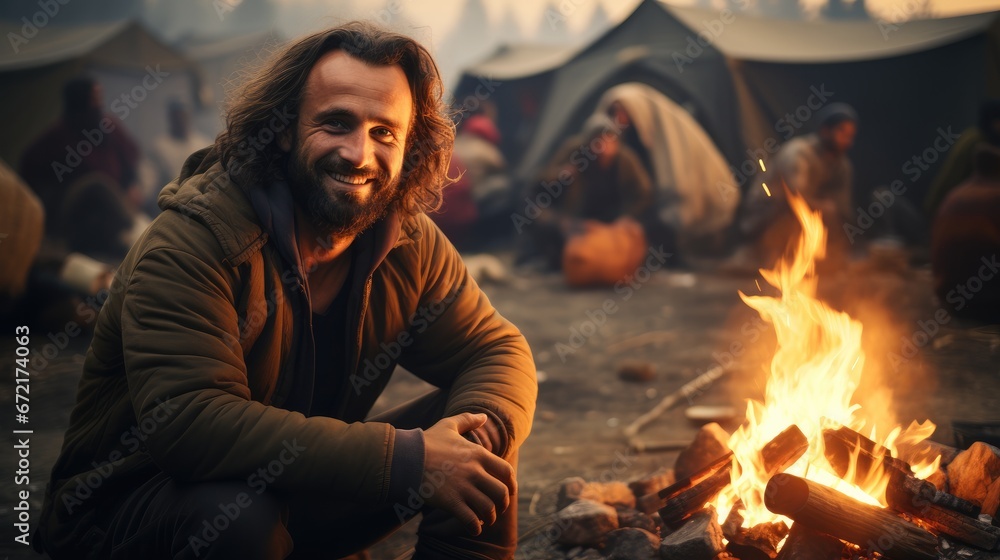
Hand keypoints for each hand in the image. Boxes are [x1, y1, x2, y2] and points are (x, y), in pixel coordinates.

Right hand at [421, 413, 515, 534]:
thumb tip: (484, 417)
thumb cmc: (426, 442)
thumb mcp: (448, 425)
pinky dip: (475, 527)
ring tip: (485, 520)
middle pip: (501, 493)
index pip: (507, 471)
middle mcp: (474, 471)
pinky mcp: (451, 502)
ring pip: (488, 509)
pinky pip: (471, 520)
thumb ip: (468, 419)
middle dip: (502, 504)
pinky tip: (473, 528)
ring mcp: (463, 487)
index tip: (509, 492)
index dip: (512, 485)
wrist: (404, 457)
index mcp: (477, 454)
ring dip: (490, 518)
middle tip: (498, 509)